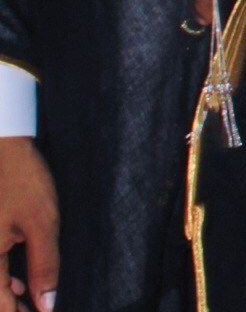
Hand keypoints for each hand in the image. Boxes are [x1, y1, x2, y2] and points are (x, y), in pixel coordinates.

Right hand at [0, 136, 56, 311]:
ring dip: (7, 298)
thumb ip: (44, 265)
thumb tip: (47, 304)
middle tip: (39, 311)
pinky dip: (2, 281)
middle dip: (14, 308)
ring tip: (31, 303)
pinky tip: (19, 284)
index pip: (0, 305)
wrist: (1, 145)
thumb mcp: (41, 223)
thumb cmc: (21, 180)